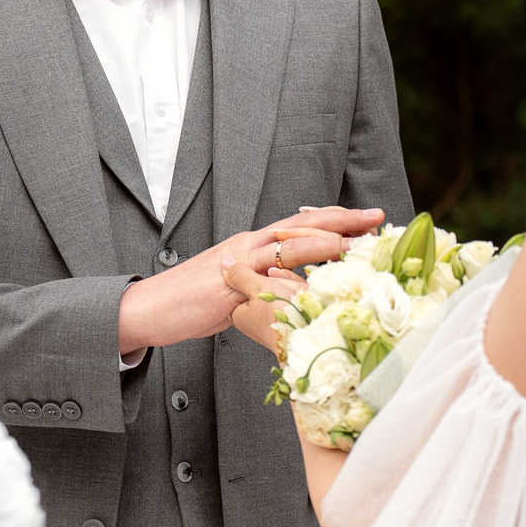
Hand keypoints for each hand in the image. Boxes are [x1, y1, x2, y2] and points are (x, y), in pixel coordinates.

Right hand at [117, 206, 381, 358]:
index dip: (338, 219)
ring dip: (320, 243)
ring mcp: (237, 262)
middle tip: (376, 217)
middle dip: (341, 220)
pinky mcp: (225, 284)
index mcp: (255, 244)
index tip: (370, 218)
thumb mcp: (241, 289)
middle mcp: (249, 245)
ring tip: (351, 243)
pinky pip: (259, 279)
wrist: (149, 308)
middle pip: (301, 224)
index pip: (303, 225)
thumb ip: (269, 284)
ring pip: (284, 245)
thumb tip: (297, 292)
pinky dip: (285, 280)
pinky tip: (307, 282)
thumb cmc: (195, 302)